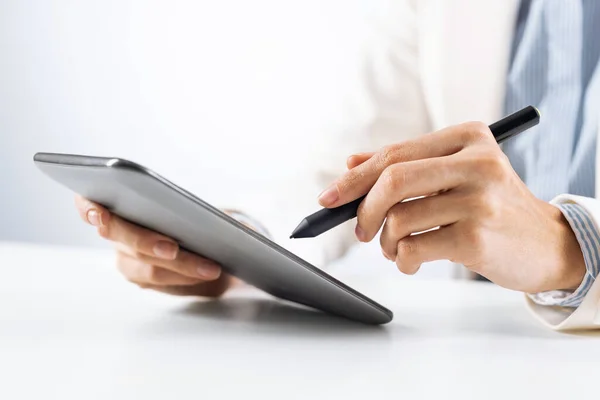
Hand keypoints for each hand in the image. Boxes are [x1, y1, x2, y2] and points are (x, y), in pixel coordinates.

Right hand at [75, 196, 235, 296]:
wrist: (201, 233)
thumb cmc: (186, 209)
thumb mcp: (185, 201)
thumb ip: (182, 204)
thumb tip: (214, 214)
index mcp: (112, 206)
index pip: (87, 205)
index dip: (88, 209)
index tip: (98, 213)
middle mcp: (115, 236)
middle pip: (125, 240)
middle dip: (148, 243)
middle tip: (172, 248)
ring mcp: (128, 262)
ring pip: (150, 269)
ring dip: (183, 267)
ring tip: (212, 267)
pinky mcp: (146, 281)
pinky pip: (165, 284)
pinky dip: (189, 278)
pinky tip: (210, 274)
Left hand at [320, 122, 585, 292]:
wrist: (547, 243)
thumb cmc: (491, 207)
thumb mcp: (455, 174)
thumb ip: (406, 165)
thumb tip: (350, 164)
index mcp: (467, 137)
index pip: (395, 153)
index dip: (355, 178)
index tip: (328, 199)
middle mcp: (476, 162)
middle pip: (392, 178)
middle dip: (364, 209)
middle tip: (360, 231)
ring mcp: (478, 199)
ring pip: (399, 218)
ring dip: (386, 241)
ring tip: (396, 248)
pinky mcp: (477, 236)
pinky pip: (413, 247)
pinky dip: (402, 259)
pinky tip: (412, 261)